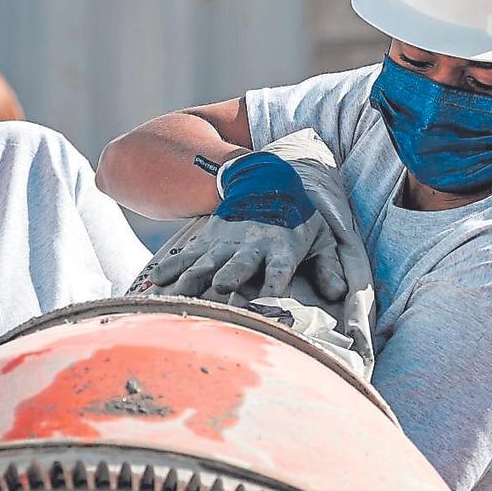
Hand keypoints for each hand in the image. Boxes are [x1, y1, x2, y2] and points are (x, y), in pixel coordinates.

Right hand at [147, 152, 345, 299]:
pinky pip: (184, 258)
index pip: (279, 272)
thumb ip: (328, 266)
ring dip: (190, 281)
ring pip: (205, 265)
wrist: (265, 180)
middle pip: (238, 266)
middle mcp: (251, 247)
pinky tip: (153, 284)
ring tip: (175, 296)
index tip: (267, 310)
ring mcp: (225, 244)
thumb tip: (338, 293)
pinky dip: (169, 270)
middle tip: (221, 290)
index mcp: (282, 249)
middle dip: (229, 278)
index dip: (273, 290)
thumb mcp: (320, 237)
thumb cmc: (297, 217)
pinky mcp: (206, 241)